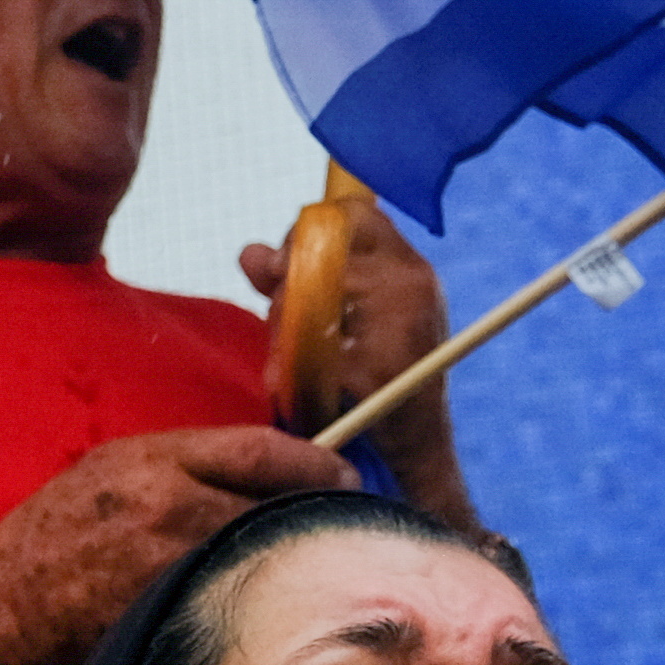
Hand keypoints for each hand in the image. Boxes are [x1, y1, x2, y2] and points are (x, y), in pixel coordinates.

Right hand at [0, 424, 356, 664]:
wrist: (0, 606)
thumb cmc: (53, 537)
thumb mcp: (110, 471)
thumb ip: (181, 464)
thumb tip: (259, 468)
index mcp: (152, 459)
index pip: (260, 450)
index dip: (315, 462)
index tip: (344, 474)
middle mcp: (166, 505)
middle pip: (276, 503)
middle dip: (320, 512)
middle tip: (347, 523)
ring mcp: (170, 564)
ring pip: (264, 554)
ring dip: (298, 556)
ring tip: (320, 563)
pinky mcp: (170, 614)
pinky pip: (238, 600)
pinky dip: (263, 598)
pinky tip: (278, 604)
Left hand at [233, 190, 453, 417]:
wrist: (412, 450)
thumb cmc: (373, 378)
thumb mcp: (336, 319)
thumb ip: (292, 281)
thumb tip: (250, 253)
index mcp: (408, 267)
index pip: (352, 215)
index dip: (304, 233)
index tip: (282, 267)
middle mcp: (413, 286)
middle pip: (321, 255)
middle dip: (286, 290)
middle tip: (277, 328)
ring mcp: (403, 326)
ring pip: (312, 300)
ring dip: (285, 331)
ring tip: (282, 362)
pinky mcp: (381, 371)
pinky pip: (311, 355)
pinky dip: (290, 372)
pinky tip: (287, 386)